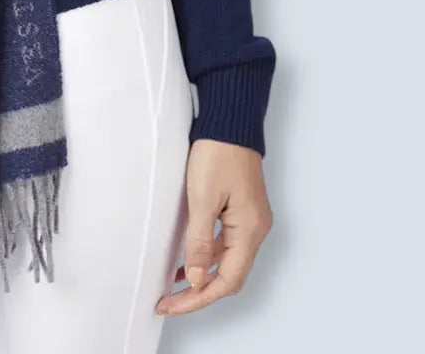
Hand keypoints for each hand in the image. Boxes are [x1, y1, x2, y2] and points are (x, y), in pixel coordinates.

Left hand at [155, 138, 272, 315]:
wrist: (229, 120)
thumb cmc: (217, 152)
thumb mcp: (202, 198)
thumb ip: (200, 242)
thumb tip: (198, 280)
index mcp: (250, 230)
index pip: (227, 281)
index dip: (198, 298)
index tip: (170, 304)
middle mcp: (256, 229)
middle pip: (230, 276)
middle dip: (199, 293)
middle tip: (168, 301)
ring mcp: (251, 219)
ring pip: (229, 261)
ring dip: (203, 276)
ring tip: (173, 284)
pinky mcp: (242, 209)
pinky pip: (227, 243)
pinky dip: (208, 256)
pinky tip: (189, 257)